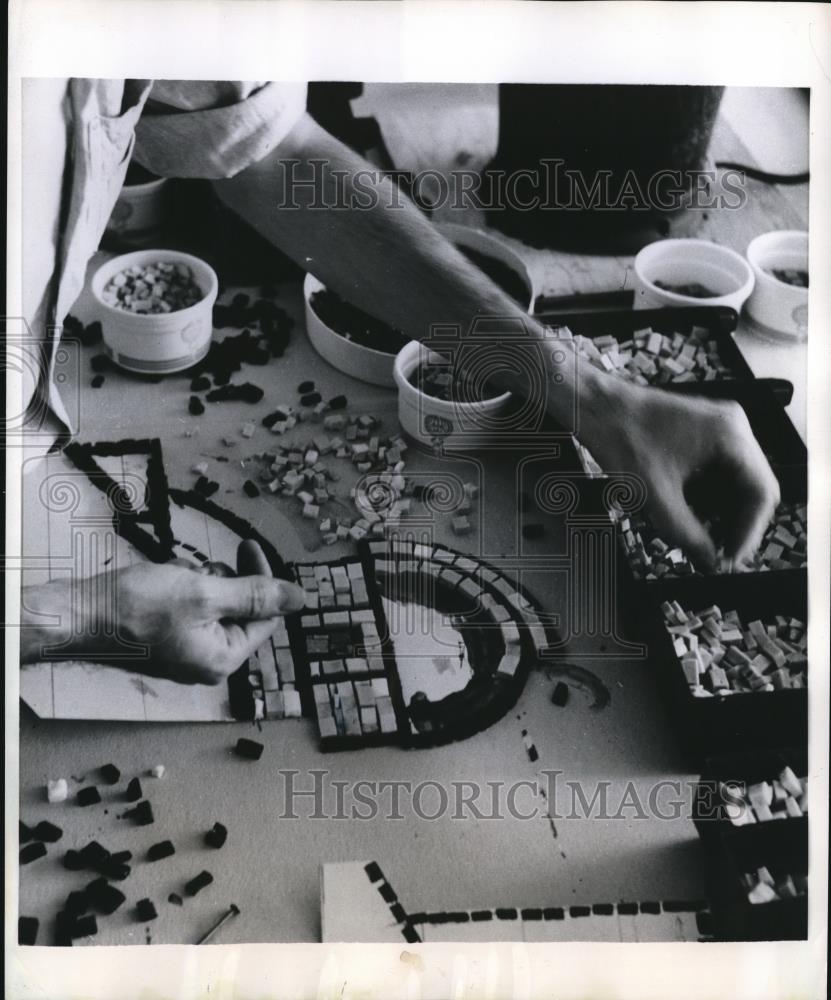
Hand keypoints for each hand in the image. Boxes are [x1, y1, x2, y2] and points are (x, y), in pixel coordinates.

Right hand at [21, 540, 305, 684]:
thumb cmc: (139, 606)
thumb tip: (302, 598)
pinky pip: (187, 608)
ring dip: (199, 580)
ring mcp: (183, 653)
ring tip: (173, 574)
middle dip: (223, 579)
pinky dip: (179, 587)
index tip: (247, 546)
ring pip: (211, 604)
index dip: (262, 578)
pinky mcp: (162, 641)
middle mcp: (207, 662)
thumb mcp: (205, 592)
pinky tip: (159, 579)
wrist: (77, 615)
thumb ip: (256, 594)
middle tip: (198, 566)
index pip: (266, 616)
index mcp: (224, 658)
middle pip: (239, 610)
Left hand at [578, 374, 780, 569]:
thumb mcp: (656, 497)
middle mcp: (732, 427)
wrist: (596, 409)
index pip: (761, 493)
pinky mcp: (701, 434)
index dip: (748, 533)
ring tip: (703, 540)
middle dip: (735, 525)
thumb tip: (710, 560)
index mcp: (730, 435)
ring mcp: (717, 428)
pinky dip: (708, 497)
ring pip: (734, 482)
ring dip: (721, 513)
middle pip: (751, 488)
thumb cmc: (619, 436)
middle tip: (718, 555)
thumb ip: (688, 534)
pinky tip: (691, 517)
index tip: (731, 558)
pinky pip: (717, 472)